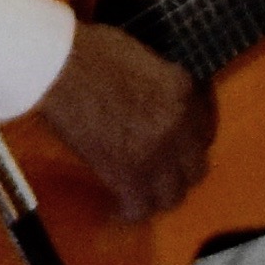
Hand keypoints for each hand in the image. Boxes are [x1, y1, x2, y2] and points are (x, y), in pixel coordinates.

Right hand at [33, 22, 216, 221]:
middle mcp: (178, 125)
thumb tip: (151, 97)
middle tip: (161, 173)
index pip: (205, 129)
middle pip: (196, 167)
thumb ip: (159, 82)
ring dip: (158, 196)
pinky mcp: (127, 174)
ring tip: (143, 195)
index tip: (175, 147)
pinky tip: (118, 210)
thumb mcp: (143, 57)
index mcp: (183, 91)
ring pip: (173, 194)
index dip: (188, 143)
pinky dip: (129, 212)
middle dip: (179, 173)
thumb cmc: (88, 52)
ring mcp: (155, 153)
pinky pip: (139, 208)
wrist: (60, 67)